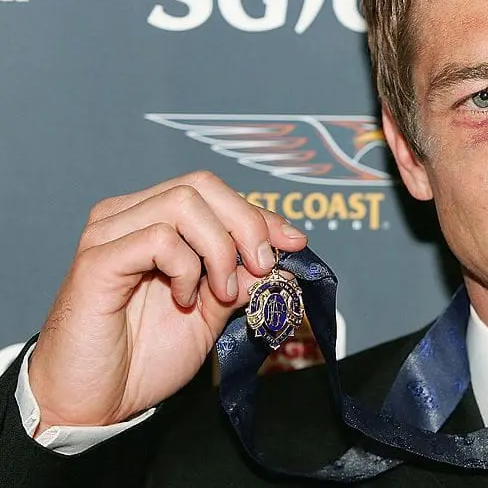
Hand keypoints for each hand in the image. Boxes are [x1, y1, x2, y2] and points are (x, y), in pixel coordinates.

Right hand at [27, 171, 306, 429]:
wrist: (93, 403)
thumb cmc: (142, 358)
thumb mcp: (210, 313)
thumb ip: (240, 279)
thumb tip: (283, 257)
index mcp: (152, 221)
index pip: (215, 193)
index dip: (259, 214)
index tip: (294, 242)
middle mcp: (127, 217)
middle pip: (201, 184)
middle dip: (246, 223)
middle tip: (260, 268)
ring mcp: (108, 234)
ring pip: (183, 202)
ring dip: (218, 248)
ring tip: (219, 292)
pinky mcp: (97, 260)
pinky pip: (157, 237)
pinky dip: (185, 266)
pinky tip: (184, 299)